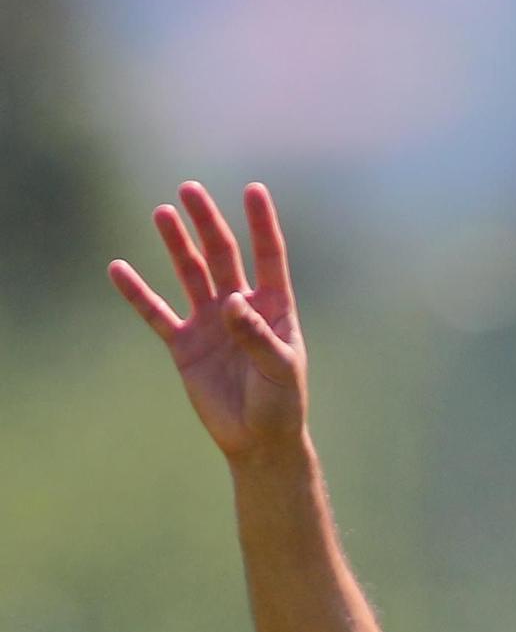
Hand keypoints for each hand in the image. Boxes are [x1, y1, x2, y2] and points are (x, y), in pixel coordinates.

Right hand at [109, 182, 306, 461]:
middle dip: (207, 224)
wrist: (258, 441)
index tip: (254, 190)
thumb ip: (257, 335)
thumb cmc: (281, 405)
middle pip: (221, 256)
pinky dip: (138, 293)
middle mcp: (240, 309)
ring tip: (163, 213)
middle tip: (190, 191)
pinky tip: (119, 269)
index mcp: (272, 310)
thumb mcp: (279, 370)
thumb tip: (231, 301)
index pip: (268, 258)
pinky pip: (156, 314)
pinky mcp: (185, 346)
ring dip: (176, 245)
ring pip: (190, 274)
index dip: (261, 225)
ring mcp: (210, 324)